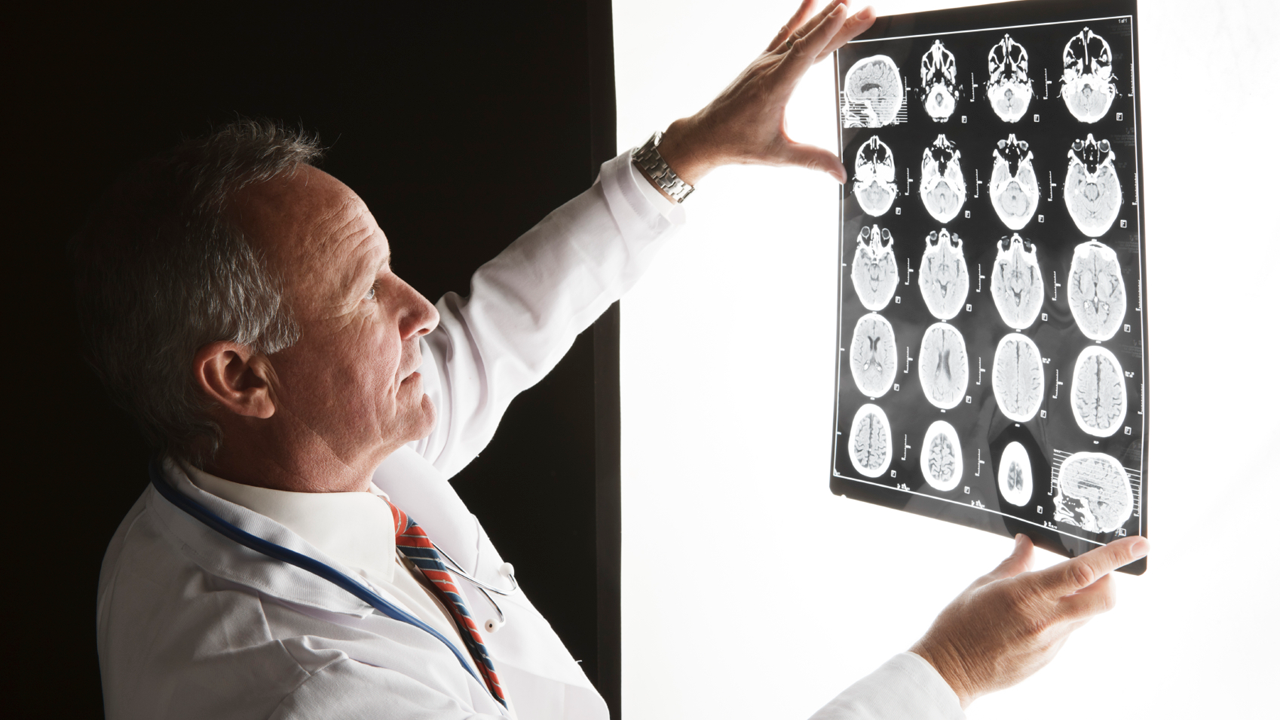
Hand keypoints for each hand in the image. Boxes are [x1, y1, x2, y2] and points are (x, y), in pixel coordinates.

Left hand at [656, 0, 875, 188]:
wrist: (706, 135)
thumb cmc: (737, 143)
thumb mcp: (777, 155)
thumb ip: (812, 160)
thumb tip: (841, 174)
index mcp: (774, 87)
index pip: (804, 52)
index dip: (826, 31)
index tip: (845, 10)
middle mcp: (769, 68)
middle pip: (810, 39)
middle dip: (840, 23)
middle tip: (867, 9)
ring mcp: (764, 63)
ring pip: (799, 34)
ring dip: (824, 16)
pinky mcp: (762, 63)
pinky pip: (785, 35)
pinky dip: (800, 18)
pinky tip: (811, 2)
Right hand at [909, 534, 1149, 708]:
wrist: (952, 669)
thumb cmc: (960, 625)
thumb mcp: (984, 584)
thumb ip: (1014, 564)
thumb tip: (1028, 544)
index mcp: (1028, 595)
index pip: (1084, 571)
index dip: (1115, 556)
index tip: (1138, 544)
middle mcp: (1047, 619)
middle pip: (1106, 598)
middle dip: (1109, 581)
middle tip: (1093, 573)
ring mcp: (1052, 642)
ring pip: (1088, 613)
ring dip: (1082, 598)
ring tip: (1049, 595)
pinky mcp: (1051, 657)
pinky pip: (1069, 630)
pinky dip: (1063, 617)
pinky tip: (1032, 619)